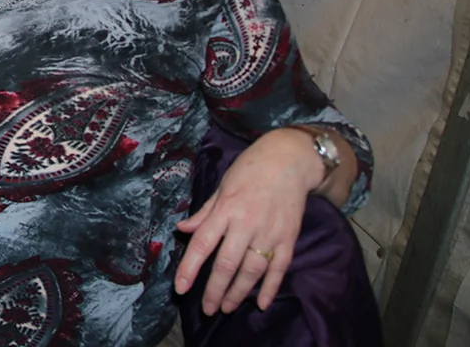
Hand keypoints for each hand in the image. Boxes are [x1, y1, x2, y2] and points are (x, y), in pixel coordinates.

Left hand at [173, 129, 323, 314]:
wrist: (288, 161)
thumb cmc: (250, 170)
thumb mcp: (221, 186)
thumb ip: (204, 213)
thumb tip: (182, 230)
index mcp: (225, 210)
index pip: (203, 244)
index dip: (189, 269)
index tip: (180, 289)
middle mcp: (246, 224)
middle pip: (227, 264)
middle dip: (215, 290)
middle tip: (207, 309)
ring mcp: (269, 233)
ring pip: (252, 271)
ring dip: (238, 293)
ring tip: (226, 307)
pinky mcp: (289, 238)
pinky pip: (279, 268)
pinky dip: (271, 288)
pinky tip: (262, 303)